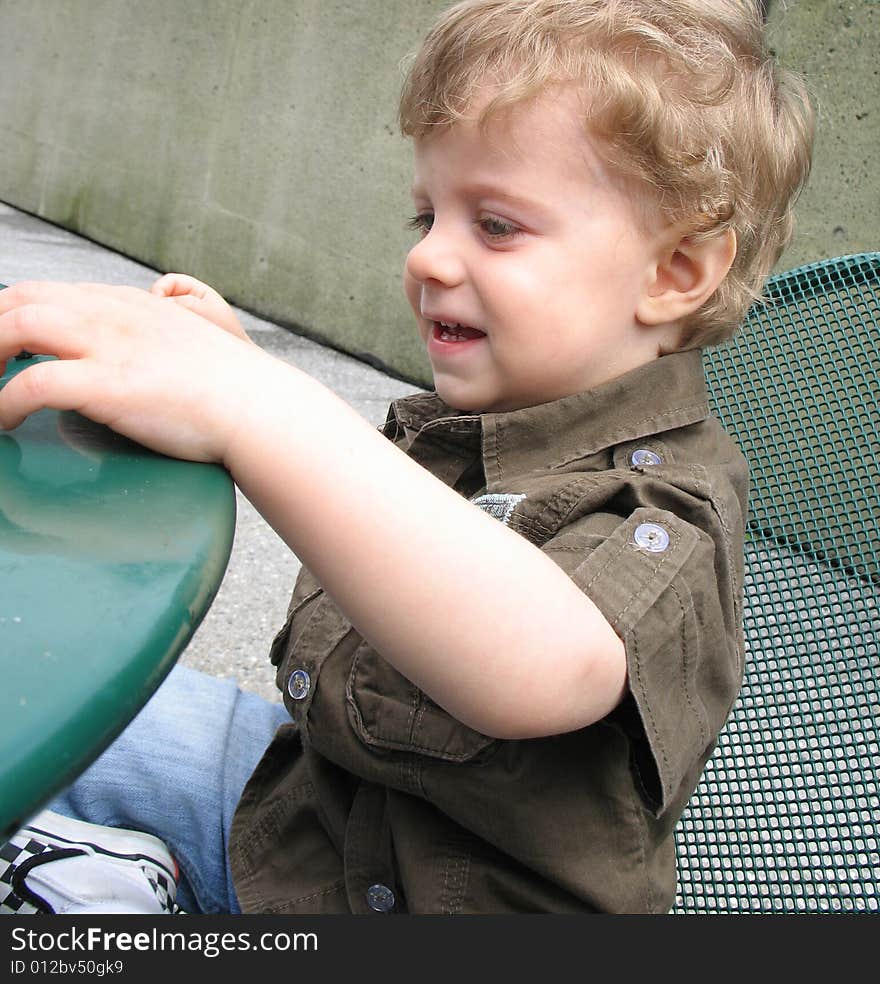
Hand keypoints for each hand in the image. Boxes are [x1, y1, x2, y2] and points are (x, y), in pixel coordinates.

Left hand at [0, 280, 272, 463]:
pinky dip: (3, 403)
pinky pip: (32, 384)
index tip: (0, 348)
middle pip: (20, 299)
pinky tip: (3, 421)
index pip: (45, 292)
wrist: (259, 406)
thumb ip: (179, 301)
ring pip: (16, 326)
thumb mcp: (204, 321)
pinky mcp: (108, 384)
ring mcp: (109, 346)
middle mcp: (111, 314)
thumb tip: (162, 290)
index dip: (9, 317)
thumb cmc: (235, 381)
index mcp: (127, 303)